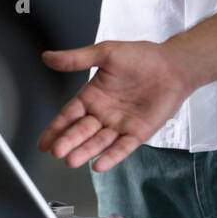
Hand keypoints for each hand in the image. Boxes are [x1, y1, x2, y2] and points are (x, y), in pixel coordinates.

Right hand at [38, 39, 195, 169]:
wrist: (173, 65)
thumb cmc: (142, 57)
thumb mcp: (106, 53)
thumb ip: (76, 58)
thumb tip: (48, 57)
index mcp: (93, 96)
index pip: (68, 115)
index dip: (55, 129)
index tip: (43, 143)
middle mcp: (104, 113)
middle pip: (81, 131)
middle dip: (68, 141)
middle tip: (56, 151)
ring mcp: (120, 125)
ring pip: (98, 142)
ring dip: (85, 151)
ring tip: (72, 160)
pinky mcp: (138, 133)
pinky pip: (122, 147)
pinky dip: (111, 156)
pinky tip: (99, 165)